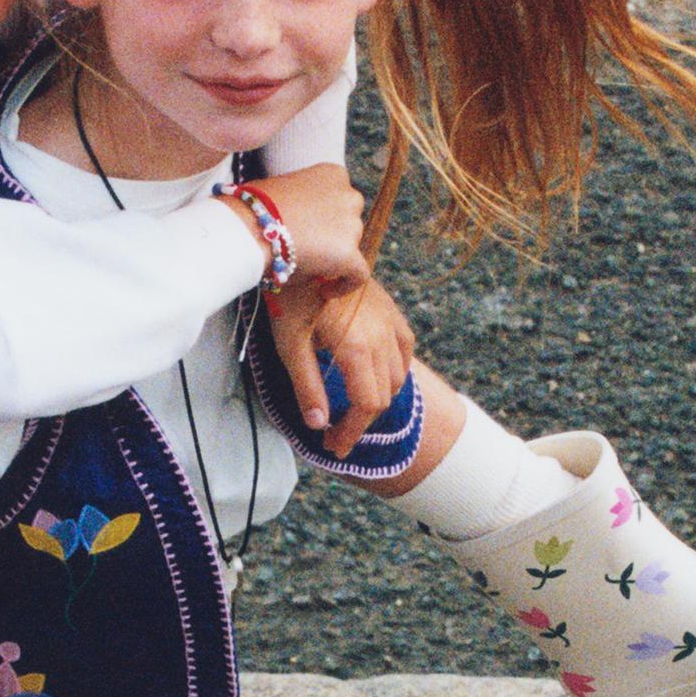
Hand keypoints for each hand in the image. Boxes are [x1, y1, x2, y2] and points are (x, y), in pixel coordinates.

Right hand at [239, 163, 368, 288]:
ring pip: (351, 245)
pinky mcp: (349, 253)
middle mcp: (348, 195)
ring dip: (334, 255)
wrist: (249, 226)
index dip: (326, 216)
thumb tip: (305, 228)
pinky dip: (345, 284)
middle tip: (308, 249)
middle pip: (348, 220)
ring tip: (307, 267)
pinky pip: (358, 275)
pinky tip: (324, 290)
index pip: (339, 197)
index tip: (310, 229)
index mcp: (333, 174)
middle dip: (331, 234)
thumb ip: (304, 204)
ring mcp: (351, 224)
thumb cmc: (255, 209)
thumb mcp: (285, 192)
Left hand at [271, 276, 415, 451]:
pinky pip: (405, 348)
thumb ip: (307, 386)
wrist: (302, 248)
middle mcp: (381, 336)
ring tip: (354, 409)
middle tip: (337, 435)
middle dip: (361, 422)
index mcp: (357, 347)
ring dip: (378, 398)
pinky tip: (381, 375)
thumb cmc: (290, 295)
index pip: (367, 405)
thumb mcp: (290, 344)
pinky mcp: (389, 309)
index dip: (352, 432)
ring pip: (397, 375)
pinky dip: (397, 370)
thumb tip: (319, 424)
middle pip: (382, 395)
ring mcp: (388, 321)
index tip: (334, 447)